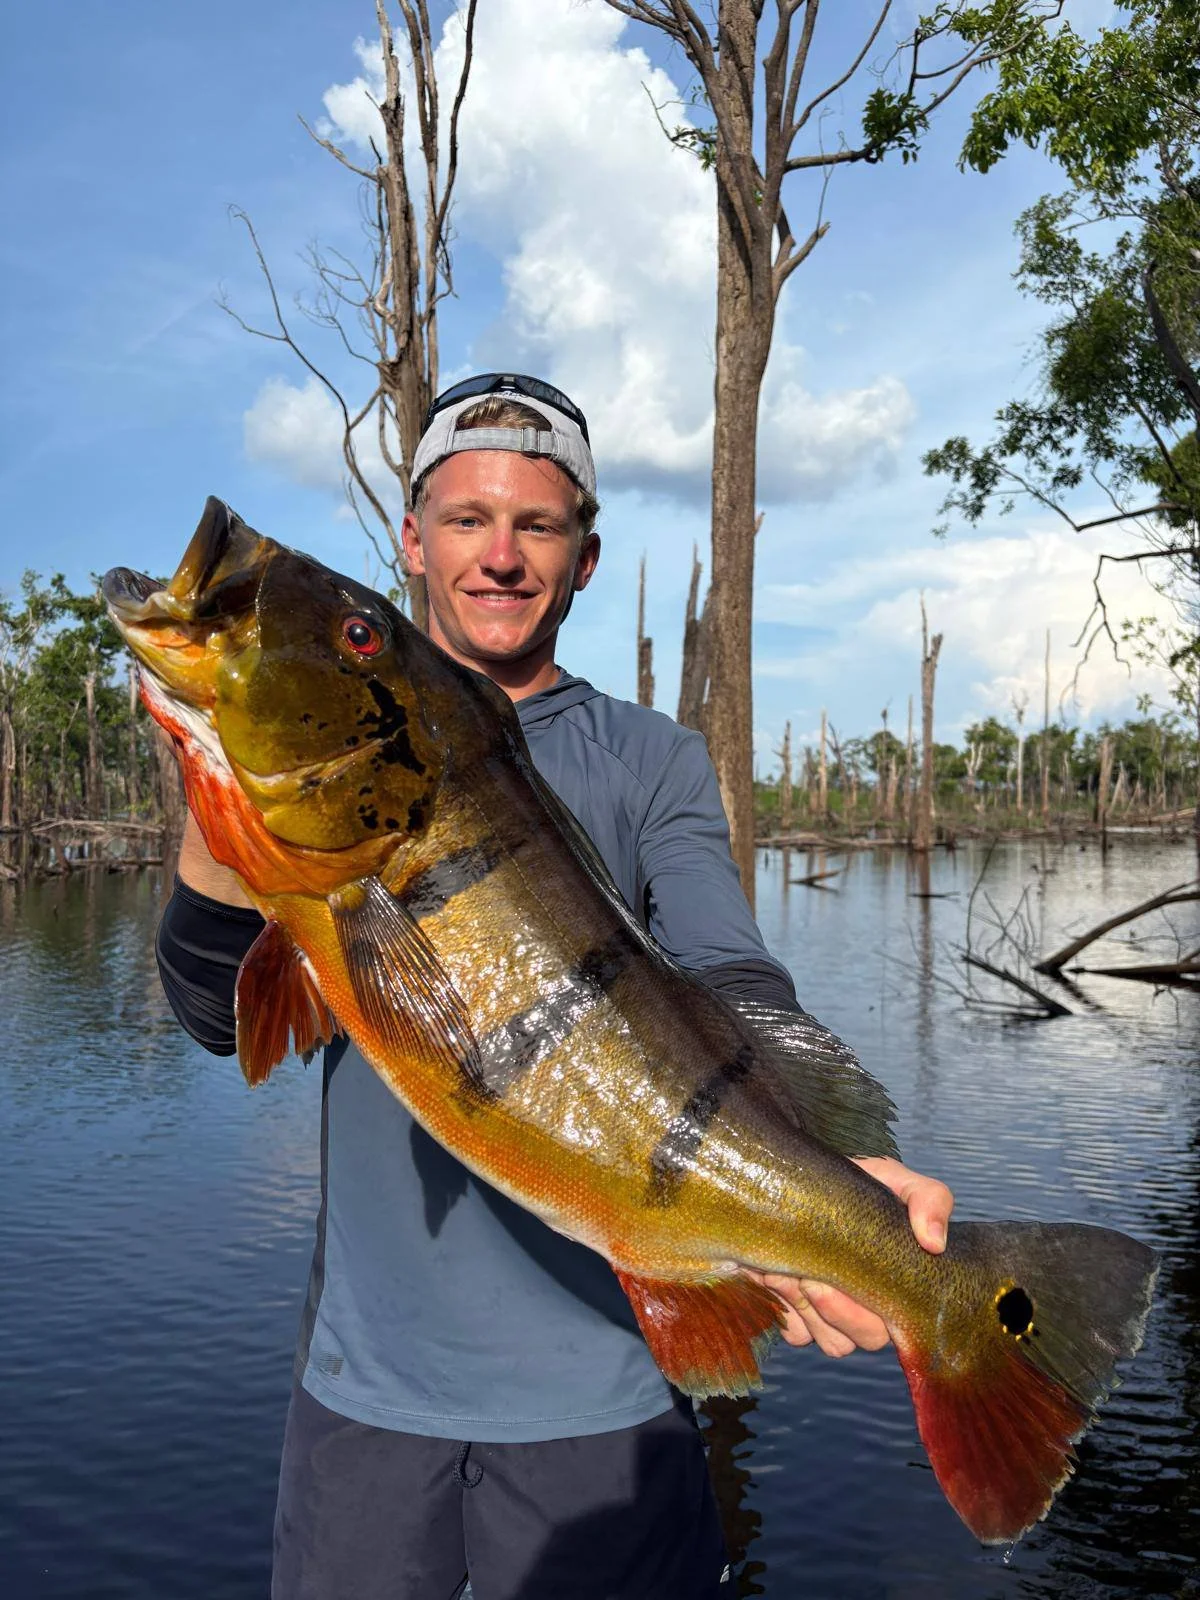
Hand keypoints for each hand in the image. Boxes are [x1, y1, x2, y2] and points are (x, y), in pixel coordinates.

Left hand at [745, 1157, 953, 1357]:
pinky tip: (768, 1275)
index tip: (840, 1281)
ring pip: (825, 1342)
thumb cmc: (855, 1183)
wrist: (797, 1178)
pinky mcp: (794, 1312)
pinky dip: (779, 1306)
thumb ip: (929, 1199)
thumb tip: (935, 1243)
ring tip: (781, 1269)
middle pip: (854, 1343)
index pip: (889, 1331)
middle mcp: (864, 1310)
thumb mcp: (895, 1179)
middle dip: (829, 1310)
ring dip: (800, 1307)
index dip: (860, 1316)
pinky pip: (793, 1333)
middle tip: (808, 1275)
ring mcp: (828, 1315)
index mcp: (892, 1289)